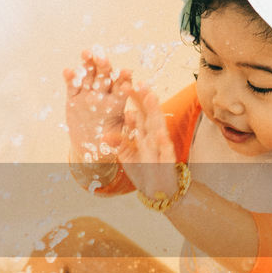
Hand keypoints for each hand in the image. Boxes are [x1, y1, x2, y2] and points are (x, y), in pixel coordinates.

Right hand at [64, 48, 131, 163]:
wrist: (90, 148)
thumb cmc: (109, 142)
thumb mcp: (120, 135)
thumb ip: (125, 124)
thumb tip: (134, 116)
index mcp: (117, 102)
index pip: (122, 87)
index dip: (124, 78)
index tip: (126, 71)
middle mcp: (103, 94)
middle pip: (104, 76)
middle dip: (104, 65)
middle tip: (102, 57)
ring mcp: (87, 95)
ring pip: (88, 76)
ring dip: (87, 64)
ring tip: (86, 53)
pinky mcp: (73, 98)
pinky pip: (72, 86)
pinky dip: (70, 78)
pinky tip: (68, 70)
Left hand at [119, 83, 177, 198]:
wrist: (159, 191)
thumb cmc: (144, 170)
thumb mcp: (127, 156)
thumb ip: (118, 143)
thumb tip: (104, 134)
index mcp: (143, 132)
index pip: (138, 111)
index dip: (133, 98)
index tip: (124, 83)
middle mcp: (154, 136)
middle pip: (149, 113)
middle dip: (144, 98)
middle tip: (138, 81)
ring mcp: (161, 147)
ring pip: (159, 126)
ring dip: (155, 112)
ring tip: (151, 96)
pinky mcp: (167, 162)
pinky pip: (166, 152)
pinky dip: (163, 143)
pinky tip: (159, 135)